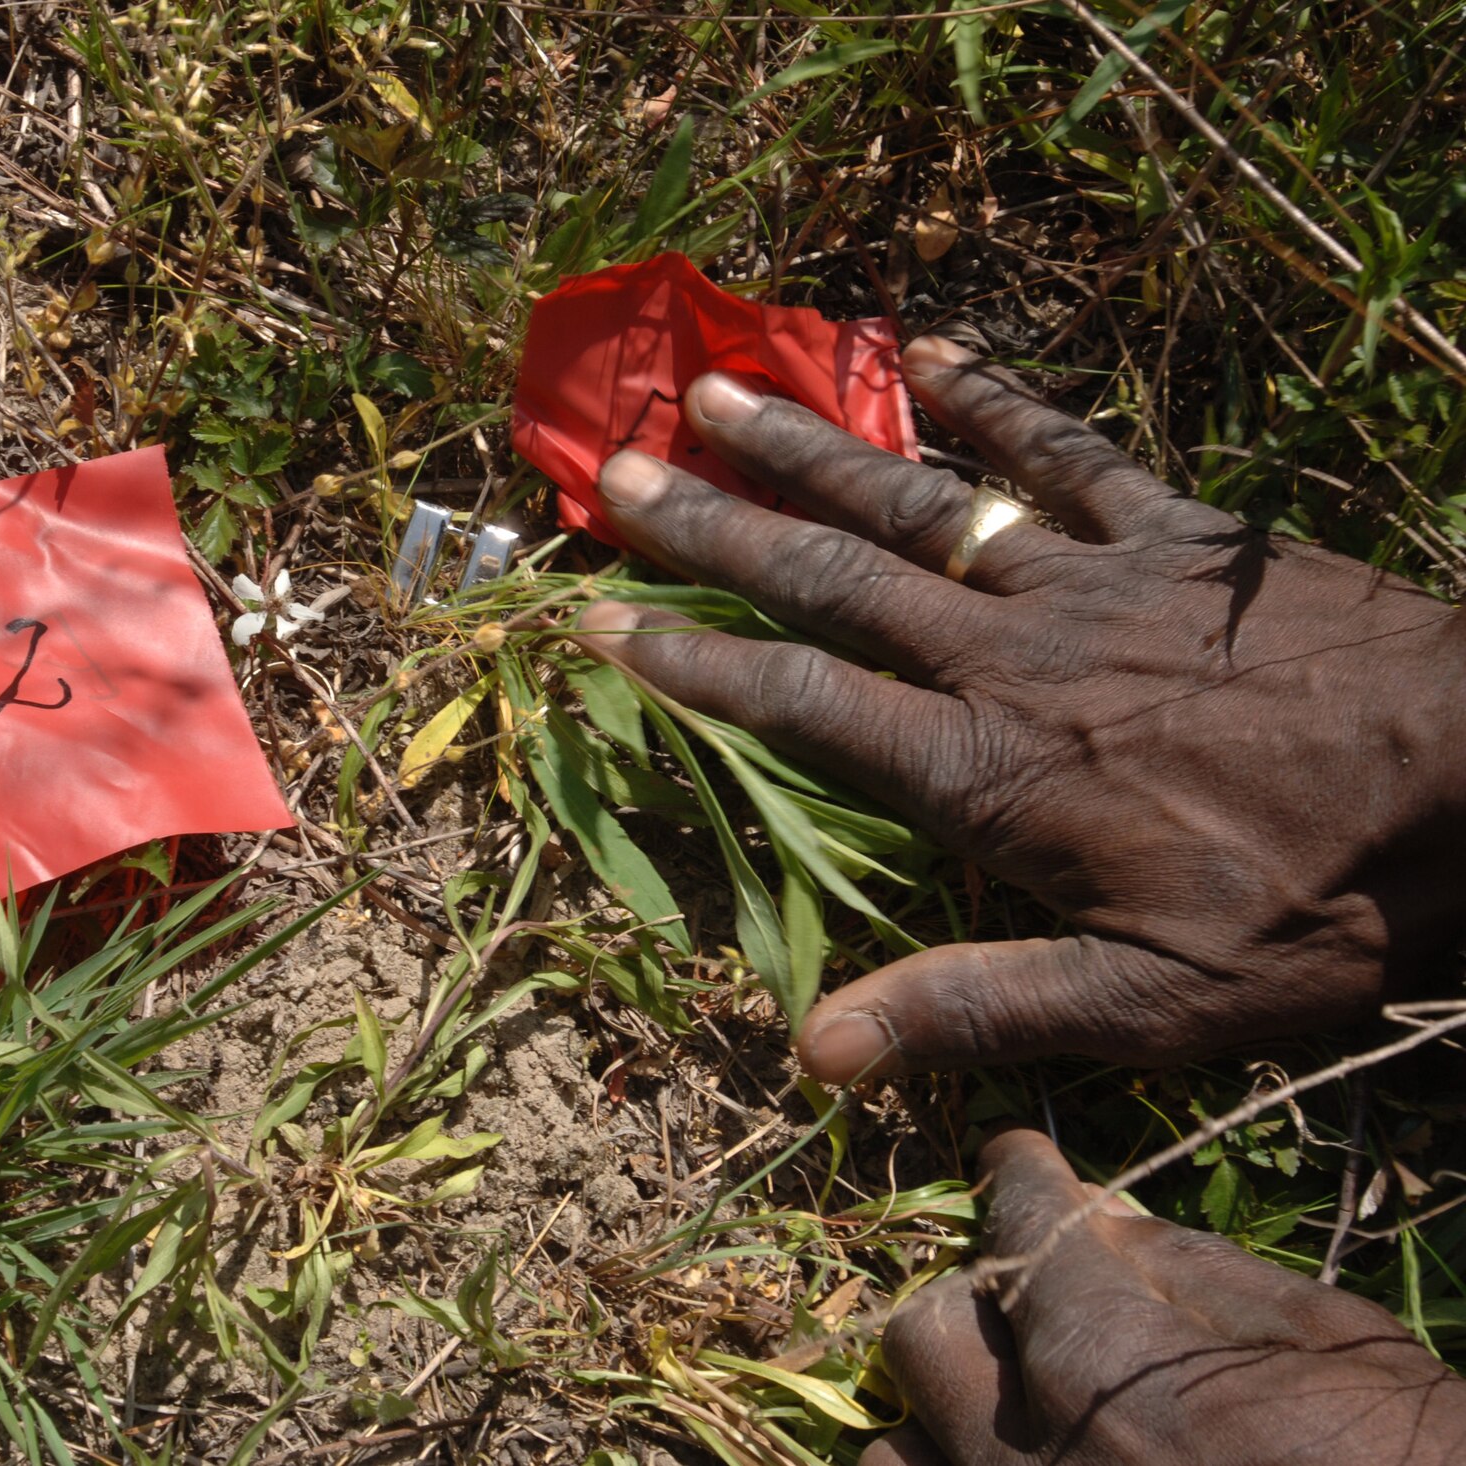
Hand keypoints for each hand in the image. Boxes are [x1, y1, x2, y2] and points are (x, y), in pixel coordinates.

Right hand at [573, 336, 1465, 1081]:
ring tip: (718, 390)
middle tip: (618, 472)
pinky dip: (994, 399)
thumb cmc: (1318, 909)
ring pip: (921, 499)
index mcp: (988, 773)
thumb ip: (975, 1008)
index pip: (802, 705)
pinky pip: (1066, 448)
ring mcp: (1091, 577)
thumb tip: (814, 1052)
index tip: (593, 618)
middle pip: (832, 578)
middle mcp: (1011, 656)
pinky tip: (927, 350)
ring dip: (812, 445)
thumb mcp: (1146, 1004)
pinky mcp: (1175, 533)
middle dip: (714, 527)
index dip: (689, 663)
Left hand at [864, 1129, 1465, 1465]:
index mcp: (1102, 1369)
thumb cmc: (1416, 1456)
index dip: (1021, 1181)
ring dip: (943, 1424)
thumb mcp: (1330, 1340)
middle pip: (924, 1336)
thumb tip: (1099, 1220)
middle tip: (1034, 1304)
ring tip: (1015, 1418)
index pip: (1020, 1230)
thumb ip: (1192, 1270)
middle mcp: (1031, 1464)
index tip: (1018, 1162)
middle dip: (976, 1302)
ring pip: (898, 1457)